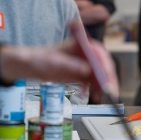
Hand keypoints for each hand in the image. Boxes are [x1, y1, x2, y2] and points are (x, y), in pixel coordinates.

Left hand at [0, 39, 118, 97]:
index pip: (98, 52)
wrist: (31, 66)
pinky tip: (90, 95)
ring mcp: (84, 64)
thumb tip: (87, 70)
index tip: (105, 73)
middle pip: (102, 64)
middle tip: (109, 89)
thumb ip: (70, 65)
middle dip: (107, 77)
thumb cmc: (39, 58)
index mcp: (81, 44)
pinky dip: (94, 90)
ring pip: (100, 75)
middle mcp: (85, 53)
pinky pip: (93, 83)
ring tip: (100, 95)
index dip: (104, 63)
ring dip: (102, 86)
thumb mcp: (53, 62)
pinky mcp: (82, 74)